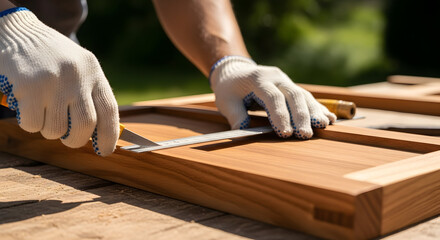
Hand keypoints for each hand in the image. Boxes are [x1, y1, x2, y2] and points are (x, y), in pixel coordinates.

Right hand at [0, 8, 118, 155]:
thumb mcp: (80, 68)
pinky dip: (30, 124)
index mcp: (94, 72)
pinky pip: (33, 124)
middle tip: (68, 138)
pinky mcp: (29, 87)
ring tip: (44, 113)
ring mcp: (53, 81)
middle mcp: (77, 77)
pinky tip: (28, 107)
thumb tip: (100, 133)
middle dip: (76, 140)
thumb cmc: (52, 57)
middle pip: (85, 125)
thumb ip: (91, 95)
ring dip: (49, 130)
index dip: (110, 135)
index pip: (110, 110)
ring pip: (56, 129)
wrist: (19, 32)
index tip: (105, 150)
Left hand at [210, 56, 335, 138]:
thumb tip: (242, 132)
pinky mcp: (291, 86)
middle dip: (301, 115)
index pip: (272, 97)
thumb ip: (235, 115)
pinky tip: (329, 118)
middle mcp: (275, 77)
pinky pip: (306, 97)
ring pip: (303, 95)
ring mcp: (285, 80)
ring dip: (314, 112)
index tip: (285, 133)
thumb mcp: (226, 101)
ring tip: (324, 126)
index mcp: (258, 79)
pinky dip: (317, 108)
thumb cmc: (229, 89)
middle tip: (306, 134)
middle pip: (292, 95)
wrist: (235, 71)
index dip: (280, 115)